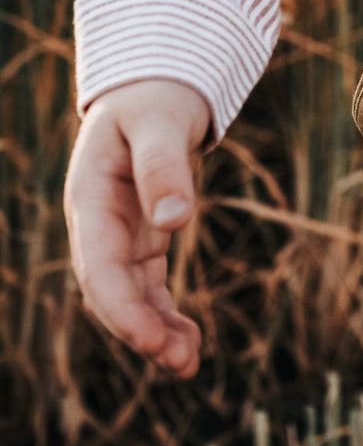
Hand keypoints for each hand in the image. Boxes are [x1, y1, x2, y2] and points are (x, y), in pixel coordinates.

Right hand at [64, 79, 212, 377]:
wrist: (158, 83)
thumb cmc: (156, 97)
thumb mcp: (161, 123)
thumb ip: (164, 168)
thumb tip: (174, 222)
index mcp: (90, 197)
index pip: (98, 266)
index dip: (121, 308)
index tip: (150, 341)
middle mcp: (98, 222)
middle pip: (110, 290)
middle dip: (140, 330)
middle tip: (181, 361)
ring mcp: (119, 232)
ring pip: (130, 294)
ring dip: (155, 330)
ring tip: (189, 363)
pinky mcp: (143, 235)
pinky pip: (149, 284)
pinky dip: (165, 313)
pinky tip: (189, 340)